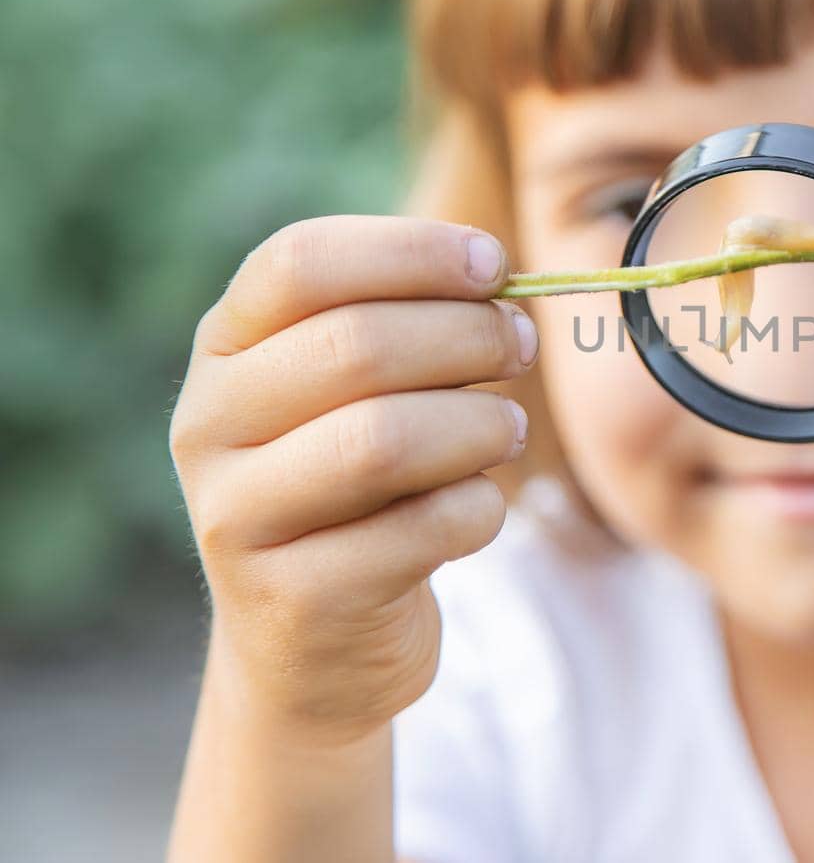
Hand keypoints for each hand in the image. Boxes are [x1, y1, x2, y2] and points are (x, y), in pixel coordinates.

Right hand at [168, 215, 536, 743]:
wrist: (316, 644)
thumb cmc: (360, 485)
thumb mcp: (361, 392)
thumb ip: (408, 322)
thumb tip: (494, 275)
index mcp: (225, 349)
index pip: (299, 263)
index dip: (410, 252)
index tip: (493, 264)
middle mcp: (208, 426)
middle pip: (354, 345)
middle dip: (468, 336)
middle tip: (521, 346)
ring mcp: (238, 518)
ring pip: (385, 439)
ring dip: (479, 425)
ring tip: (507, 430)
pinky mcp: (294, 600)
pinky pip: (422, 528)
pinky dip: (478, 508)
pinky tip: (477, 508)